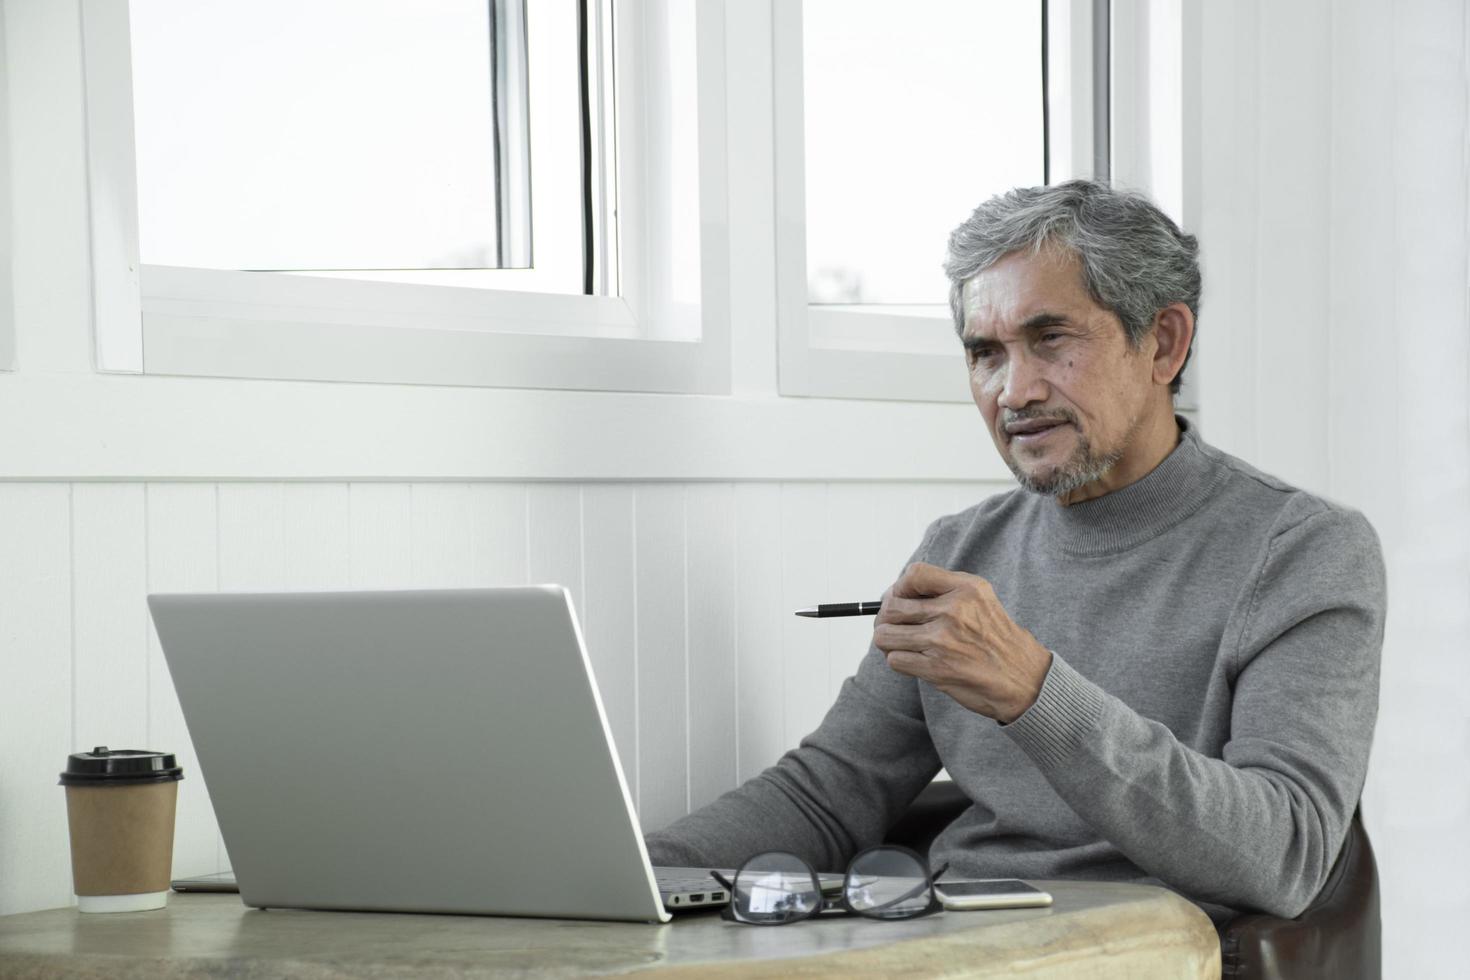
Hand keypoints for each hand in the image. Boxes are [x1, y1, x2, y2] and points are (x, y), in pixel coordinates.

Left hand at [873, 562, 1052, 723]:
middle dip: (887, 618)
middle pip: (892, 606)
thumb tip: (895, 594)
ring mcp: (943, 640)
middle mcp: (954, 610)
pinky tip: (915, 662)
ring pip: (885, 634)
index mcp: (967, 588)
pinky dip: (900, 661)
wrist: (1025, 680)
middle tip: (895, 627)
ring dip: (890, 642)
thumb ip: (944, 591)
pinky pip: (895, 659)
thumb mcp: (981, 600)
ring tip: (904, 645)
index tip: (902, 600)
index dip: (899, 588)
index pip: (914, 574)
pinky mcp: (937, 668)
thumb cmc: (997, 640)